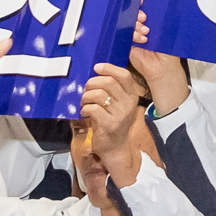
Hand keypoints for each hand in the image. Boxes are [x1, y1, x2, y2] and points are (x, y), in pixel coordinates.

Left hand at [80, 62, 147, 183]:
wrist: (115, 147)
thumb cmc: (112, 122)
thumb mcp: (118, 104)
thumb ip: (112, 90)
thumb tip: (96, 74)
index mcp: (132, 96)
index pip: (124, 76)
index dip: (109, 68)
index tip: (97, 67)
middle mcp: (128, 104)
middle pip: (109, 82)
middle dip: (92, 83)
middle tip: (85, 90)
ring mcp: (120, 114)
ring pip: (99, 94)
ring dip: (86, 97)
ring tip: (84, 102)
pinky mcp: (109, 124)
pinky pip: (93, 109)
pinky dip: (85, 109)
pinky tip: (85, 112)